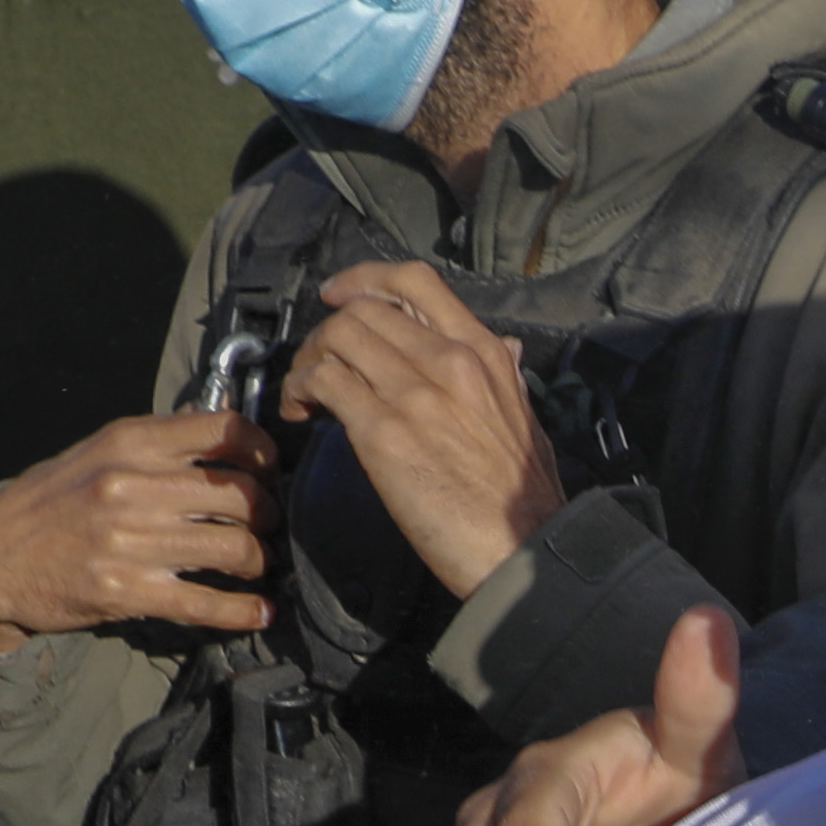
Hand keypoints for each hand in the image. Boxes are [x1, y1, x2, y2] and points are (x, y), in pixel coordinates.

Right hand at [0, 407, 275, 650]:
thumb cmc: (52, 502)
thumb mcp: (98, 452)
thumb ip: (157, 446)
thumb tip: (225, 445)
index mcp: (130, 444)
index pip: (224, 431)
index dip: (263, 451)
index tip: (271, 470)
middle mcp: (134, 486)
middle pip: (242, 494)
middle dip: (269, 513)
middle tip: (269, 525)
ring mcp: (132, 542)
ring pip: (236, 548)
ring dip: (260, 560)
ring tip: (258, 564)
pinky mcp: (129, 592)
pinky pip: (206, 602)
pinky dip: (243, 611)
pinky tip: (258, 612)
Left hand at [277, 264, 572, 597]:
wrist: (523, 545)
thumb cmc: (526, 497)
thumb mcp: (526, 418)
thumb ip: (506, 379)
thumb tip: (507, 350)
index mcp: (483, 353)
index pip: (415, 282)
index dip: (365, 279)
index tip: (340, 295)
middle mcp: (447, 361)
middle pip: (363, 310)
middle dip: (327, 331)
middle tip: (317, 364)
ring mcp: (414, 393)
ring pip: (337, 338)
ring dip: (307, 360)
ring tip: (304, 392)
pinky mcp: (383, 432)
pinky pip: (323, 382)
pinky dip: (299, 389)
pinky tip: (301, 411)